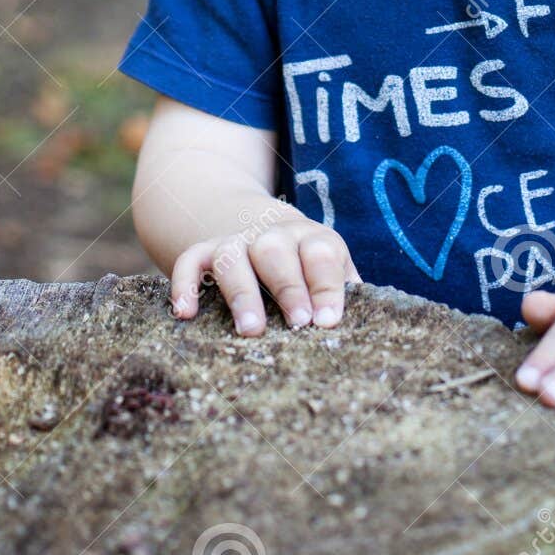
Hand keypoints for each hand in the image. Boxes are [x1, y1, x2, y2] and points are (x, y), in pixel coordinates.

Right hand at [170, 200, 361, 336]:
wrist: (260, 224)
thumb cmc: (306, 265)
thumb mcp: (331, 270)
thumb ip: (344, 292)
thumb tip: (369, 325)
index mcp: (311, 239)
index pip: (321, 253)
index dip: (326, 286)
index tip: (327, 321)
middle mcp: (272, 236)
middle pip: (276, 250)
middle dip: (288, 286)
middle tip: (298, 325)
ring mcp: (236, 242)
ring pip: (232, 255)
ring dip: (241, 291)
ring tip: (251, 330)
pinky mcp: (204, 252)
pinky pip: (189, 261)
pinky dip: (184, 284)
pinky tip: (185, 314)